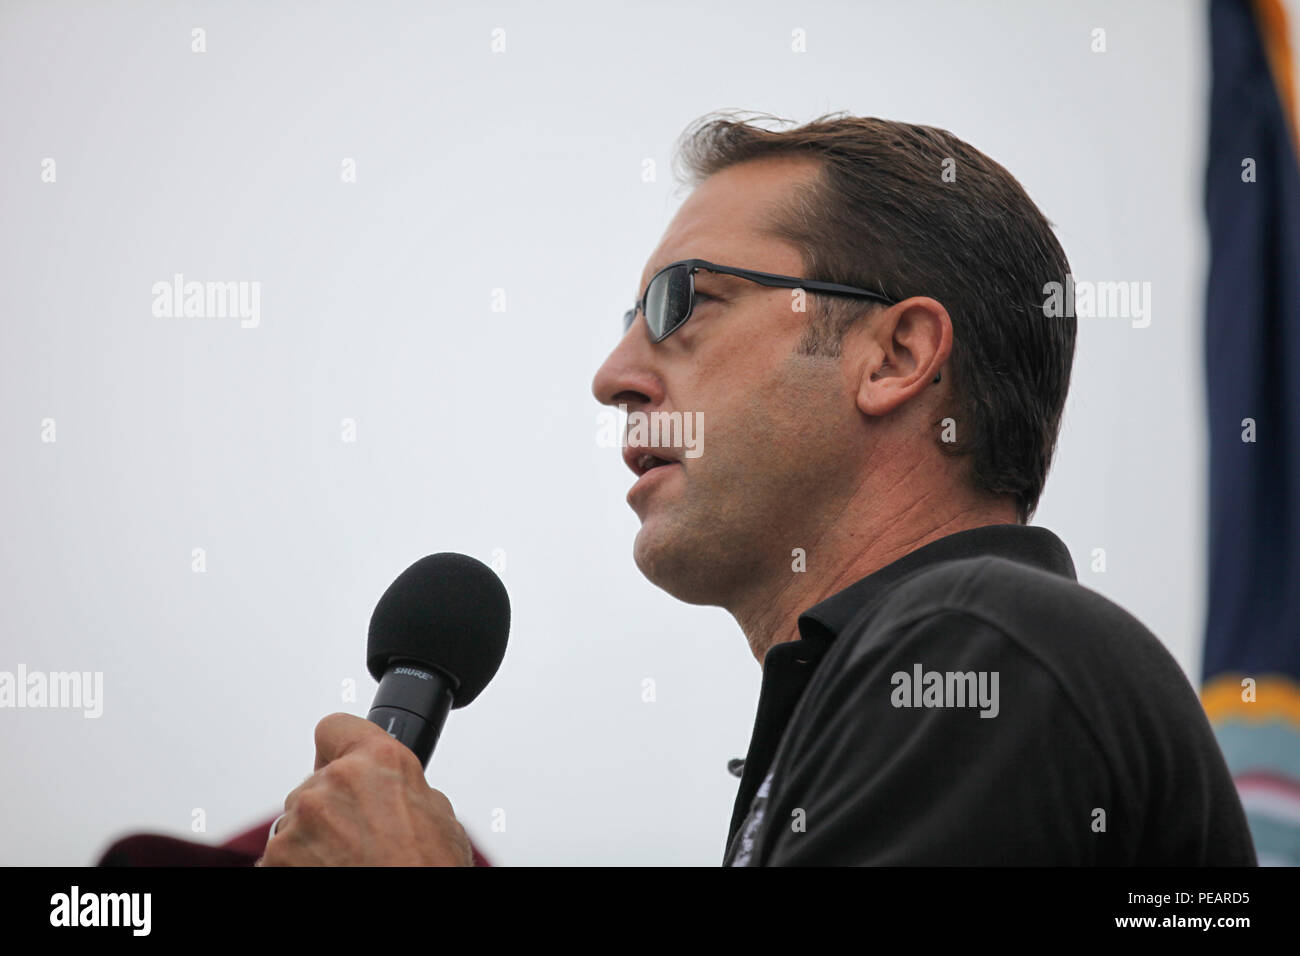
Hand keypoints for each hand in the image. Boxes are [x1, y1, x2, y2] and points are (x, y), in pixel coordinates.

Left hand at [255, 712, 472, 865]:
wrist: (408, 921)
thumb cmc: (426, 871)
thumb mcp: (439, 816)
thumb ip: (404, 788)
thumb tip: (393, 790)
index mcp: (378, 761)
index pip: (336, 727)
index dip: (341, 747)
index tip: (341, 760)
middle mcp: (332, 783)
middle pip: (318, 783)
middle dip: (334, 807)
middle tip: (363, 838)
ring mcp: (298, 823)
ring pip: (298, 822)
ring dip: (315, 840)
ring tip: (350, 864)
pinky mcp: (274, 860)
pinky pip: (280, 857)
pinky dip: (300, 867)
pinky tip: (333, 875)